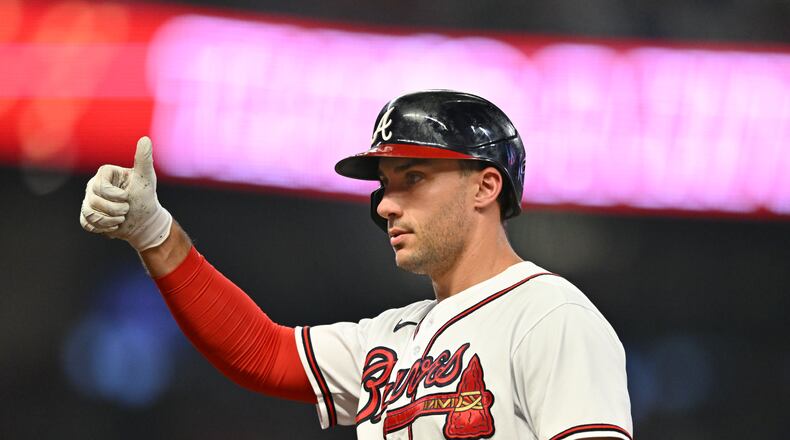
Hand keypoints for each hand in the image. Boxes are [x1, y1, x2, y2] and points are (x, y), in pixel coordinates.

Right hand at [80, 136, 172, 250]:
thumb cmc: (146, 197)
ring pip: (89, 213)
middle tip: (127, 209)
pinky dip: (102, 228)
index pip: (100, 186)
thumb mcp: (146, 178)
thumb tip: (145, 139)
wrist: (144, 221)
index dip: (114, 196)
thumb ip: (144, 159)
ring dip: (109, 220)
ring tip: (122, 218)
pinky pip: (86, 223)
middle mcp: (93, 185)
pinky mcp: (88, 215)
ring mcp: (89, 200)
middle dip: (114, 209)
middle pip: (93, 200)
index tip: (127, 197)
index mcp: (104, 173)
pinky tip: (113, 226)